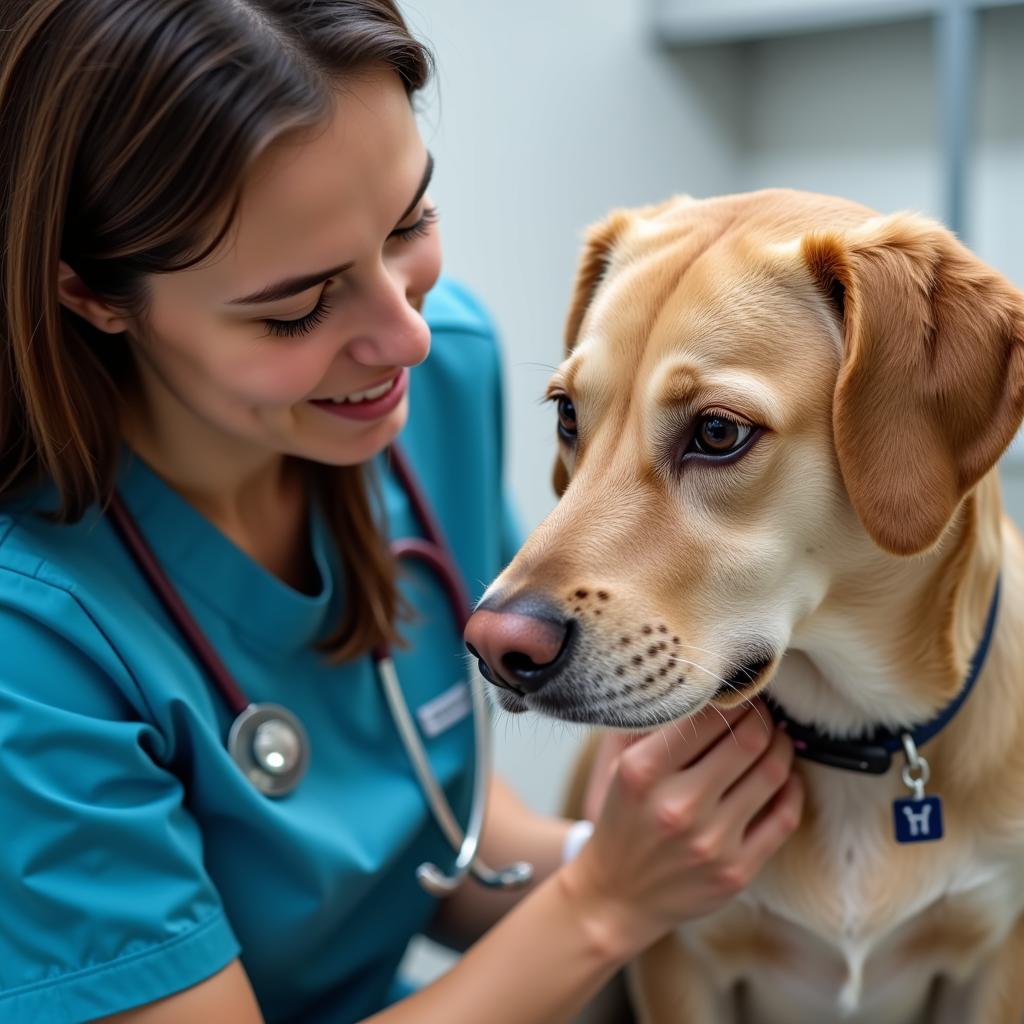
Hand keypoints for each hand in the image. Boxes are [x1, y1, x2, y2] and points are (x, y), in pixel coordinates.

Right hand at [561, 699, 802, 958]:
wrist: (617, 895)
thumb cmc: (625, 819)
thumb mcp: (626, 767)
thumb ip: (666, 731)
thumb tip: (719, 693)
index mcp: (644, 772)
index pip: (708, 716)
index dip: (734, 697)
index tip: (739, 691)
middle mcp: (679, 806)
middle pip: (748, 740)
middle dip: (763, 717)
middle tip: (763, 711)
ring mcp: (711, 843)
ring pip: (772, 773)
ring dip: (781, 746)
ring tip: (776, 737)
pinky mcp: (737, 872)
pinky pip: (784, 817)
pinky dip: (792, 787)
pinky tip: (785, 776)